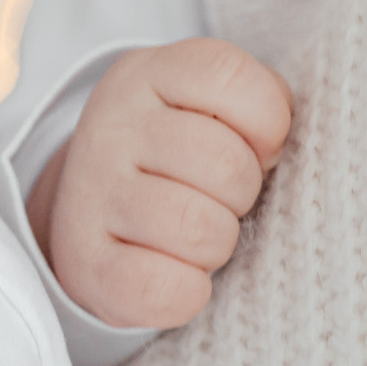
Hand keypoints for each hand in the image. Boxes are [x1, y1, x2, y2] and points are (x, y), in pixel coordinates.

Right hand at [40, 39, 292, 329]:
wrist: (93, 211)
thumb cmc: (180, 152)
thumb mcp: (210, 103)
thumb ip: (258, 101)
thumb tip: (282, 142)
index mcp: (148, 73)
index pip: (232, 77)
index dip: (268, 122)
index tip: (257, 147)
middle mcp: (111, 126)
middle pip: (226, 164)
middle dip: (244, 192)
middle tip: (222, 198)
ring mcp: (91, 194)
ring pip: (200, 229)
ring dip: (219, 244)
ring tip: (199, 234)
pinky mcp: (84, 264)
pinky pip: (165, 290)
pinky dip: (190, 292)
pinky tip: (180, 275)